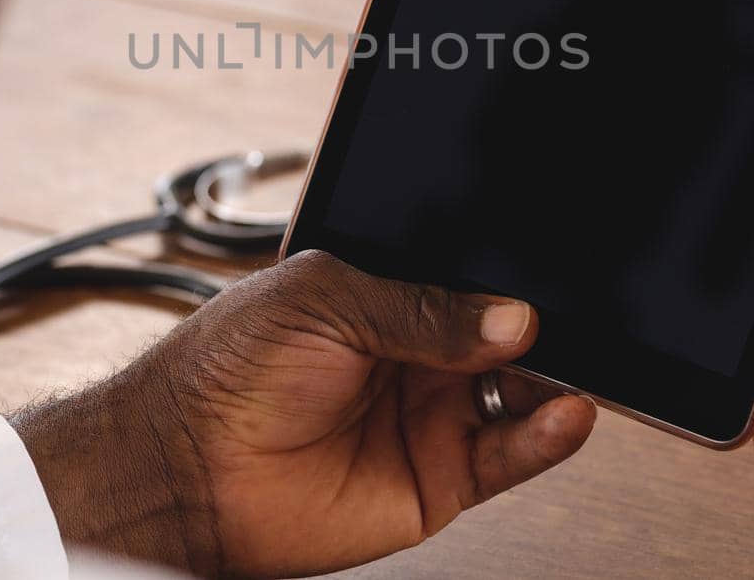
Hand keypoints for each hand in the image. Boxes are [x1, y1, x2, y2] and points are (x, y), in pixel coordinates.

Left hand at [12, 250, 594, 577]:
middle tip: (569, 320)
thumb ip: (421, 308)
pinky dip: (548, 437)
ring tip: (568, 366)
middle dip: (546, 327)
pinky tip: (565, 413)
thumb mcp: (324, 301)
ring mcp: (433, 415)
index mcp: (392, 296)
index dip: (511, 278)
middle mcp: (420, 355)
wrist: (184, 465)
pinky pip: (512, 455)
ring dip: (558, 379)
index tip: (547, 274)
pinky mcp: (442, 479)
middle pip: (511, 337)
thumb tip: (510, 316)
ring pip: (524, 394)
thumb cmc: (227, 369)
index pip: (474, 279)